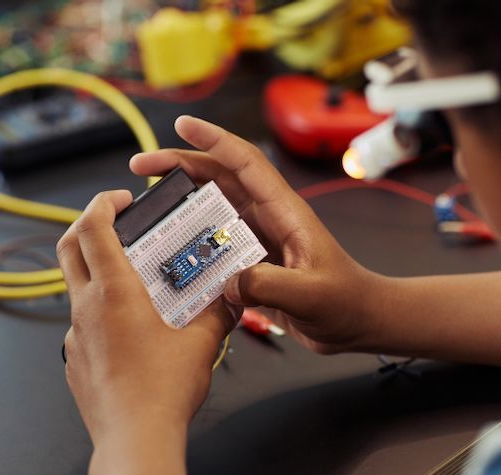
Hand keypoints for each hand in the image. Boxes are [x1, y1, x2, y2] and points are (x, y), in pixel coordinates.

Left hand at [57, 190, 236, 443]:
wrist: (134, 442)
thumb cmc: (164, 390)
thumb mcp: (203, 343)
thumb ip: (218, 313)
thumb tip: (231, 297)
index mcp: (113, 292)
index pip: (93, 227)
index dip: (103, 203)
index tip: (122, 199)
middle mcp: (86, 308)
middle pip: (68, 248)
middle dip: (88, 224)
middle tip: (114, 221)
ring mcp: (76, 337)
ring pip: (77, 288)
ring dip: (98, 272)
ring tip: (136, 283)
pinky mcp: (76, 362)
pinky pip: (83, 325)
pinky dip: (102, 313)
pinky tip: (132, 332)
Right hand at [130, 116, 381, 354]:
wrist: (359, 322)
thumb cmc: (346, 302)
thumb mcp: (312, 295)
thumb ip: (271, 286)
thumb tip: (228, 282)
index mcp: (285, 212)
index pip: (245, 163)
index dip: (214, 140)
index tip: (182, 125)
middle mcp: (268, 219)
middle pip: (218, 179)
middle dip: (179, 166)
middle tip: (140, 168)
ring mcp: (258, 240)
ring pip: (211, 209)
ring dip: (179, 202)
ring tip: (145, 205)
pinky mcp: (252, 263)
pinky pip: (213, 244)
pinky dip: (189, 242)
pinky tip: (168, 252)